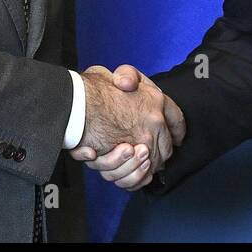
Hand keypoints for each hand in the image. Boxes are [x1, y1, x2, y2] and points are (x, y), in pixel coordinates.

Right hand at [70, 65, 183, 189]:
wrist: (73, 106)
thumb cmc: (90, 90)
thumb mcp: (111, 73)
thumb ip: (125, 76)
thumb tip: (128, 84)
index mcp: (155, 100)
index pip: (177, 119)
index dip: (177, 129)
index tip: (176, 137)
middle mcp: (154, 123)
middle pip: (166, 146)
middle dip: (158, 152)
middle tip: (144, 151)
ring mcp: (142, 143)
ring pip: (151, 164)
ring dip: (140, 165)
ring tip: (129, 156)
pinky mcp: (128, 161)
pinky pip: (137, 178)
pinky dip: (132, 178)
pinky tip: (125, 172)